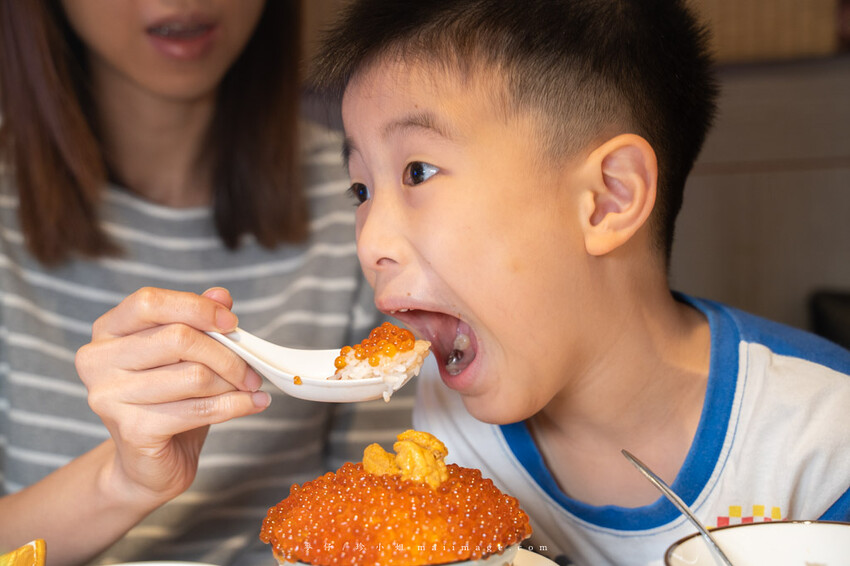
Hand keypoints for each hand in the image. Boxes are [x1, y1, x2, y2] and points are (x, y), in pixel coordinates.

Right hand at [75, 287, 269, 505]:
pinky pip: (199, 410)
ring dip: (232, 383)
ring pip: (194, 376)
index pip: (149, 302)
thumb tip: (221, 296)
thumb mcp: (184, 356)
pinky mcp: (132, 430)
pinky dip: (236, 405)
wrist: (146, 466)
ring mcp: (110, 397)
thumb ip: (198, 322)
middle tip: (251, 369)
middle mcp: (98, 360)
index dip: (196, 308)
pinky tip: (253, 404)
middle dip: (226, 354)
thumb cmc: (167, 402)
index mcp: (107, 331)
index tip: (232, 324)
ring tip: (248, 388)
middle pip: (179, 338)